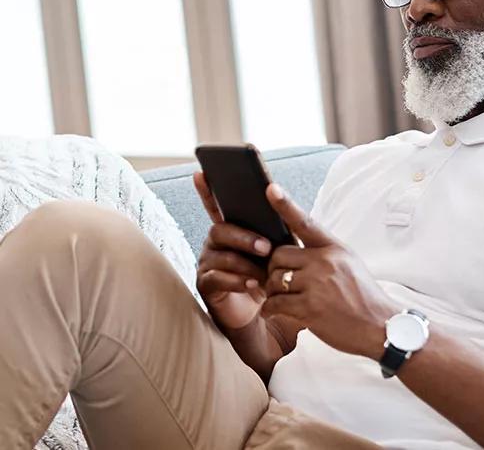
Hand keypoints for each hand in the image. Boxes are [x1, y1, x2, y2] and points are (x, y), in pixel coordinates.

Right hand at [193, 172, 274, 330]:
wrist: (269, 313)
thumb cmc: (273, 275)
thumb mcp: (278, 249)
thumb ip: (275, 228)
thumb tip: (279, 202)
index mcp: (232, 229)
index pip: (216, 206)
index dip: (207, 190)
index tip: (201, 172)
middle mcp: (215, 243)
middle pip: (220, 230)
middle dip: (244, 237)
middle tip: (266, 247)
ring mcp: (208, 263)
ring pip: (221, 255)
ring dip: (244, 263)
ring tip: (264, 273)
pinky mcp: (206, 285)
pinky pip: (217, 278)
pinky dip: (237, 282)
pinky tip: (253, 286)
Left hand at [260, 183, 398, 358]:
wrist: (381, 328)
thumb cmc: (365, 299)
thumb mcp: (351, 265)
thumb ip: (325, 255)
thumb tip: (297, 251)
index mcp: (335, 249)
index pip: (305, 223)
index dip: (285, 205)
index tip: (270, 189)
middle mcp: (325, 262)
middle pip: (279, 255)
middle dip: (274, 269)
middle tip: (279, 282)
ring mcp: (317, 284)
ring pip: (274, 279)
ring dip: (272, 291)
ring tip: (282, 300)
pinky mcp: (309, 308)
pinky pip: (275, 303)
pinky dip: (271, 309)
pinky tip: (276, 312)